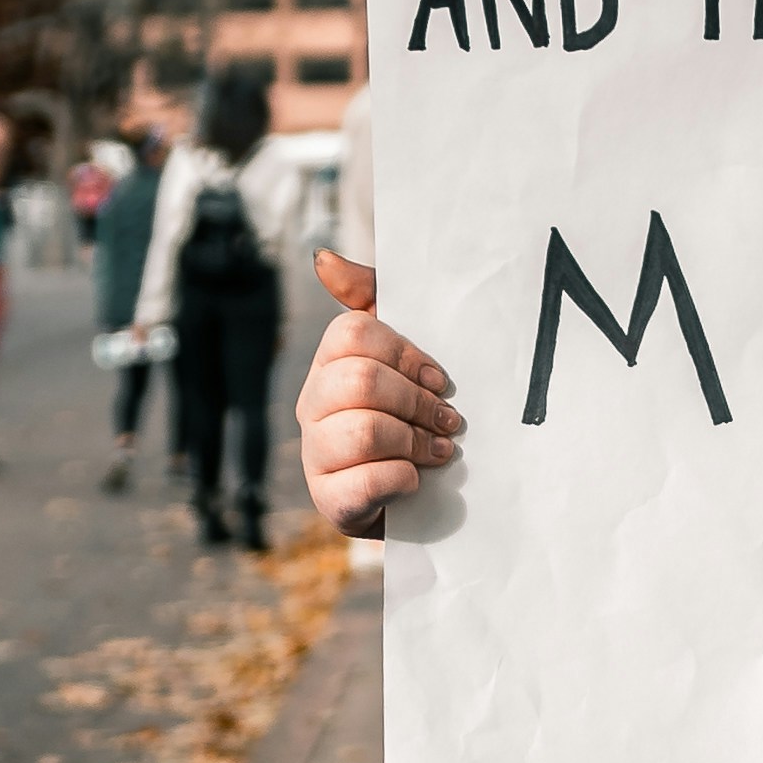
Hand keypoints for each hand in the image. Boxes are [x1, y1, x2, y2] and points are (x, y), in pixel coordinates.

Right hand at [296, 246, 461, 539]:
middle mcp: (313, 406)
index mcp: (329, 364)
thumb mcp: (405, 353)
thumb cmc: (416, 413)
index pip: (351, 333)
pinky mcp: (331, 502)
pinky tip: (417, 480)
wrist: (426, 497)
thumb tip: (324, 260)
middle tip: (449, 420)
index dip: (403, 353)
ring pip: (364, 431)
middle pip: (359, 380)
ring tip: (440, 451)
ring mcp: (316, 455)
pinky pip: (364, 482)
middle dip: (416, 401)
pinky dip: (402, 479)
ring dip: (415, 441)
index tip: (440, 378)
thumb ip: (373, 299)